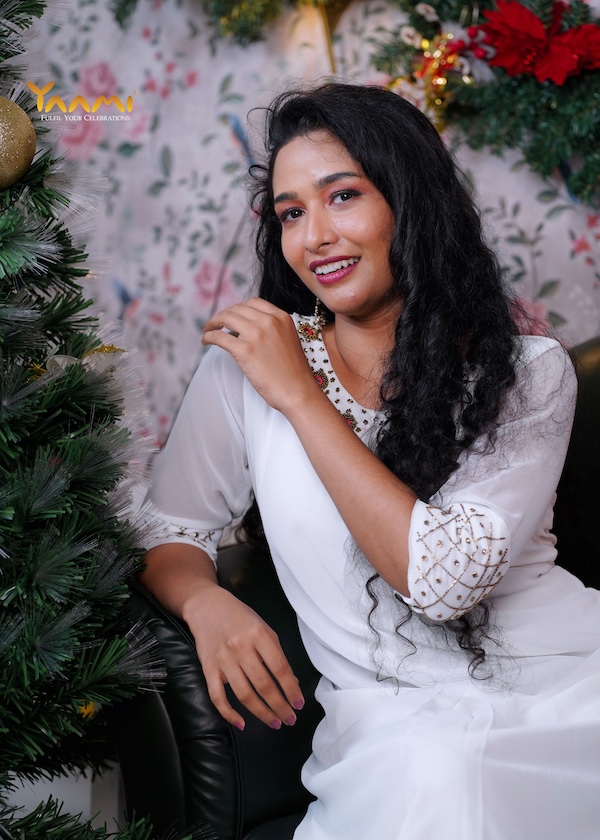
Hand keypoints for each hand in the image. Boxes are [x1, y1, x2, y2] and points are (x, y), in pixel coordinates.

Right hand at [185, 584, 304, 730]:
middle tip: (290, 719)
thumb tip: (291, 682)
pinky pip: (218, 697)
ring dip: (262, 713)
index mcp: (259, 635)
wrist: (206, 606)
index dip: (291, 689)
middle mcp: (241, 647)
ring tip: (275, 722)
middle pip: (264, 685)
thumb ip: (276, 654)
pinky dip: (229, 714)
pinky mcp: (208, 668)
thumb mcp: (263, 628)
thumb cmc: (240, 617)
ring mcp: (223, 660)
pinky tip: (242, 724)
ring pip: (244, 694)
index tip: (299, 704)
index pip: (280, 668)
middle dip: (280, 706)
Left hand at [202, 298, 320, 413]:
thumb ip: (272, 329)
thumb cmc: (293, 373)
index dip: (238, 308)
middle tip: (216, 323)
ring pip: (225, 318)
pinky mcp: (245, 350)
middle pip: (237, 309)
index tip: (231, 316)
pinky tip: (206, 341)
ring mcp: (256, 334)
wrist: (298, 392)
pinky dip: (209, 336)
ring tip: (208, 329)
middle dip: (223, 314)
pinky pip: (219, 337)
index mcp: (281, 317)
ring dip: (213, 322)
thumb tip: (244, 329)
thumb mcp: (288, 339)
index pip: (253, 303)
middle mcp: (269, 321)